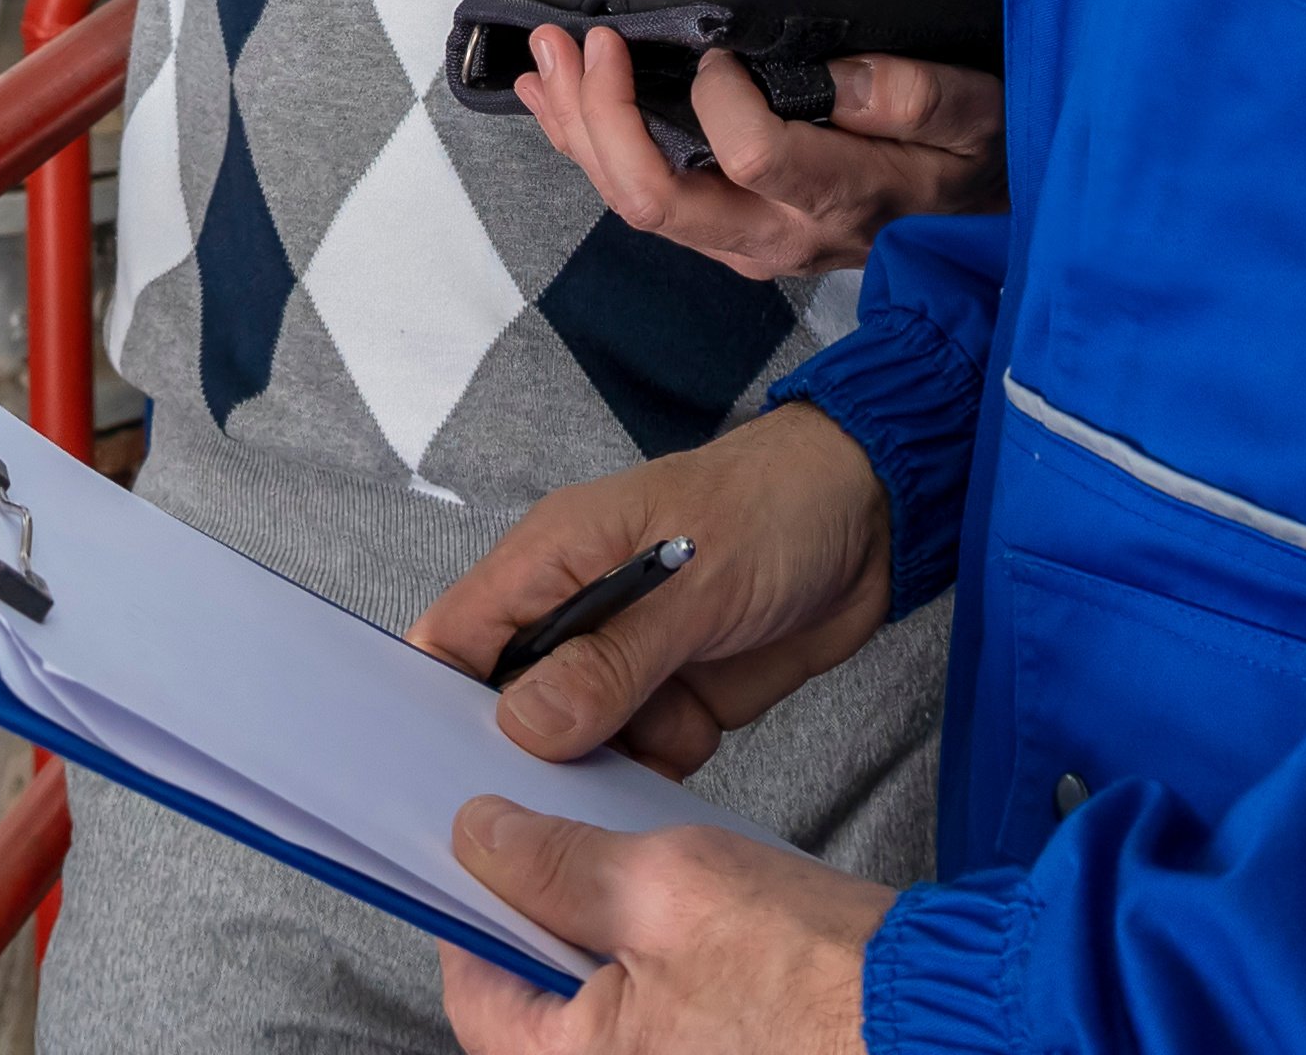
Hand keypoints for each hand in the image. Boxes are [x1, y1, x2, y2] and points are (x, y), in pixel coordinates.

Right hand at [410, 402, 893, 781]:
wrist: (874, 519)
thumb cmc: (773, 508)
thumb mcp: (691, 585)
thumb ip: (610, 659)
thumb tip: (524, 727)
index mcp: (550, 561)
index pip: (454, 639)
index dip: (431, 705)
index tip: (438, 777)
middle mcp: (575, 613)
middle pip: (505, 707)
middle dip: (524, 757)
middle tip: (550, 798)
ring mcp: (624, 659)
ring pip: (576, 745)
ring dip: (609, 765)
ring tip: (656, 739)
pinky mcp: (674, 695)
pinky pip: (640, 757)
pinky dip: (661, 766)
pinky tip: (694, 737)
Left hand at [434, 801, 884, 1054]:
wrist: (932, 1015)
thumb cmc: (816, 976)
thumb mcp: (668, 886)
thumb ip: (556, 865)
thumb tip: (481, 839)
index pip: (477, 995)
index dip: (476, 909)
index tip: (487, 852)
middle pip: (541, 1001)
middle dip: (551, 916)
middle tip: (573, 847)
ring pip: (604, 1004)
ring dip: (612, 933)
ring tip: (647, 872)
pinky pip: (661, 1016)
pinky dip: (662, 961)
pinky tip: (696, 912)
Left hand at [512, 27, 1000, 281]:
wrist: (977, 234)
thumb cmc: (972, 161)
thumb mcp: (972, 116)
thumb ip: (911, 96)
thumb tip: (836, 72)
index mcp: (838, 198)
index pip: (751, 155)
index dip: (718, 98)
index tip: (719, 51)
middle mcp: (775, 235)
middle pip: (657, 198)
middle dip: (599, 115)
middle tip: (575, 40)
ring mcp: (742, 244)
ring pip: (634, 203)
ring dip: (580, 127)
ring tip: (546, 58)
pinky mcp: (726, 235)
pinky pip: (643, 199)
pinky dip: (591, 145)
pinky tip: (559, 101)